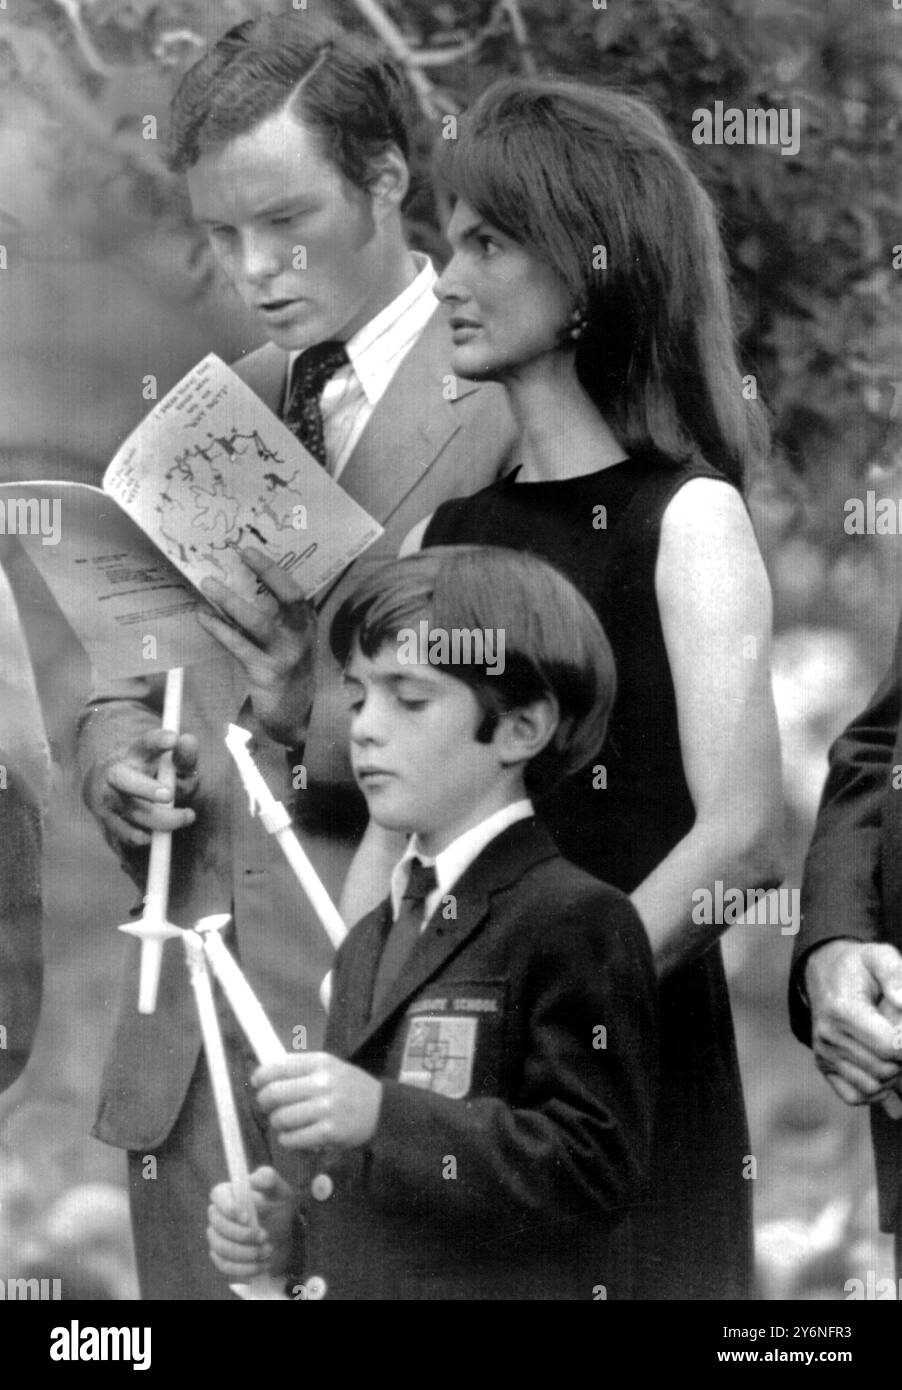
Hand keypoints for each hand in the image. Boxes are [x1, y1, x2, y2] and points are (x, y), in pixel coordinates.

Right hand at [85, 728, 198, 848]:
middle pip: (124, 778)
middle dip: (145, 788)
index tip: (173, 739)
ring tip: (188, 815)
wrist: (111, 788)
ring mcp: (107, 799)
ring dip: (162, 818)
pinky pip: (130, 835)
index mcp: (135, 753)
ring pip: (132, 812)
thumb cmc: (152, 775)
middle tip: (168, 794)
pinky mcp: (106, 823)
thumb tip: (187, 742)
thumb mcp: (170, 763)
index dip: (160, 740)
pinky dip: (147, 836)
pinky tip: (158, 832)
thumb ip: (183, 756)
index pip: (147, 743)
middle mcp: (115, 773)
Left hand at [198, 548, 316, 746]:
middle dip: (268, 573)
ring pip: (258, 622)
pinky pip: (238, 646)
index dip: (273, 569)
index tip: (249, 551)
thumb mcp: (288, 637)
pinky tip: (202, 616)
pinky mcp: (266, 672)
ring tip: (207, 583)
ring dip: (231, 601)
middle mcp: (301, 635)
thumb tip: (236, 581)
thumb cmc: (285, 666)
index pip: (295, 590)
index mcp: (306, 622)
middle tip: (240, 553)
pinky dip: (218, 629)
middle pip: (289, 598)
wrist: (292, 712)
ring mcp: (286, 654)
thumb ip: (272, 614)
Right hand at [207, 1166, 294, 1279]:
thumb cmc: (280, 1207)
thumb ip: (268, 1179)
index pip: (217, 1195)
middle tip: (264, 1236)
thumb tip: (252, 1180)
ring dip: (245, 1253)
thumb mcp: (281, 1191)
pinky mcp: (222, 1258)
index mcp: (230, 1193)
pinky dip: (245, 1268)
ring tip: (267, 1250)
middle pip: (216, 1226)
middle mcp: (219, 1215)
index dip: (227, 1207)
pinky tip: (262, 1264)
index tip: (247, 1217)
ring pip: (219, 1248)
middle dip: (241, 1235)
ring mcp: (218, 1237)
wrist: (285, 1234)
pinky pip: (225, 1266)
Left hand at [254, 1053, 382, 1150]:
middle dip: (264, 1102)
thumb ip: (301, 1068)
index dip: (261, 1076)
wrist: (381, 1110)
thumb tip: (264, 1074)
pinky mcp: (328, 1132)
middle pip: (275, 1093)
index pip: (279, 1067)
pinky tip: (293, 1136)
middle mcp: (322, 1083)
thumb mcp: (330, 1067)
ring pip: (281, 1118)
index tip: (257, 1083)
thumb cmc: (349, 1087)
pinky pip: (292, 1138)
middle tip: (267, 1107)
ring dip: (276, 1123)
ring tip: (284, 1123)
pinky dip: (287, 1140)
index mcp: (321, 1062)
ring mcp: (326, 1109)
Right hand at [805, 939, 901, 1104]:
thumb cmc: (858, 966)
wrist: (824, 971)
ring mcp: (824, 1054)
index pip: (891, 1047)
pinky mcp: (824, 1066)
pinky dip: (876, 1092)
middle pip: (886, 1069)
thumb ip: (896, 976)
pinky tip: (884, 1071)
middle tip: (899, 1036)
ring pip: (874, 1087)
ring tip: (893, 1051)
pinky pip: (855, 1096)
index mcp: (842, 1011)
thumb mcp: (879, 957)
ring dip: (893, 1076)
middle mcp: (828, 1036)